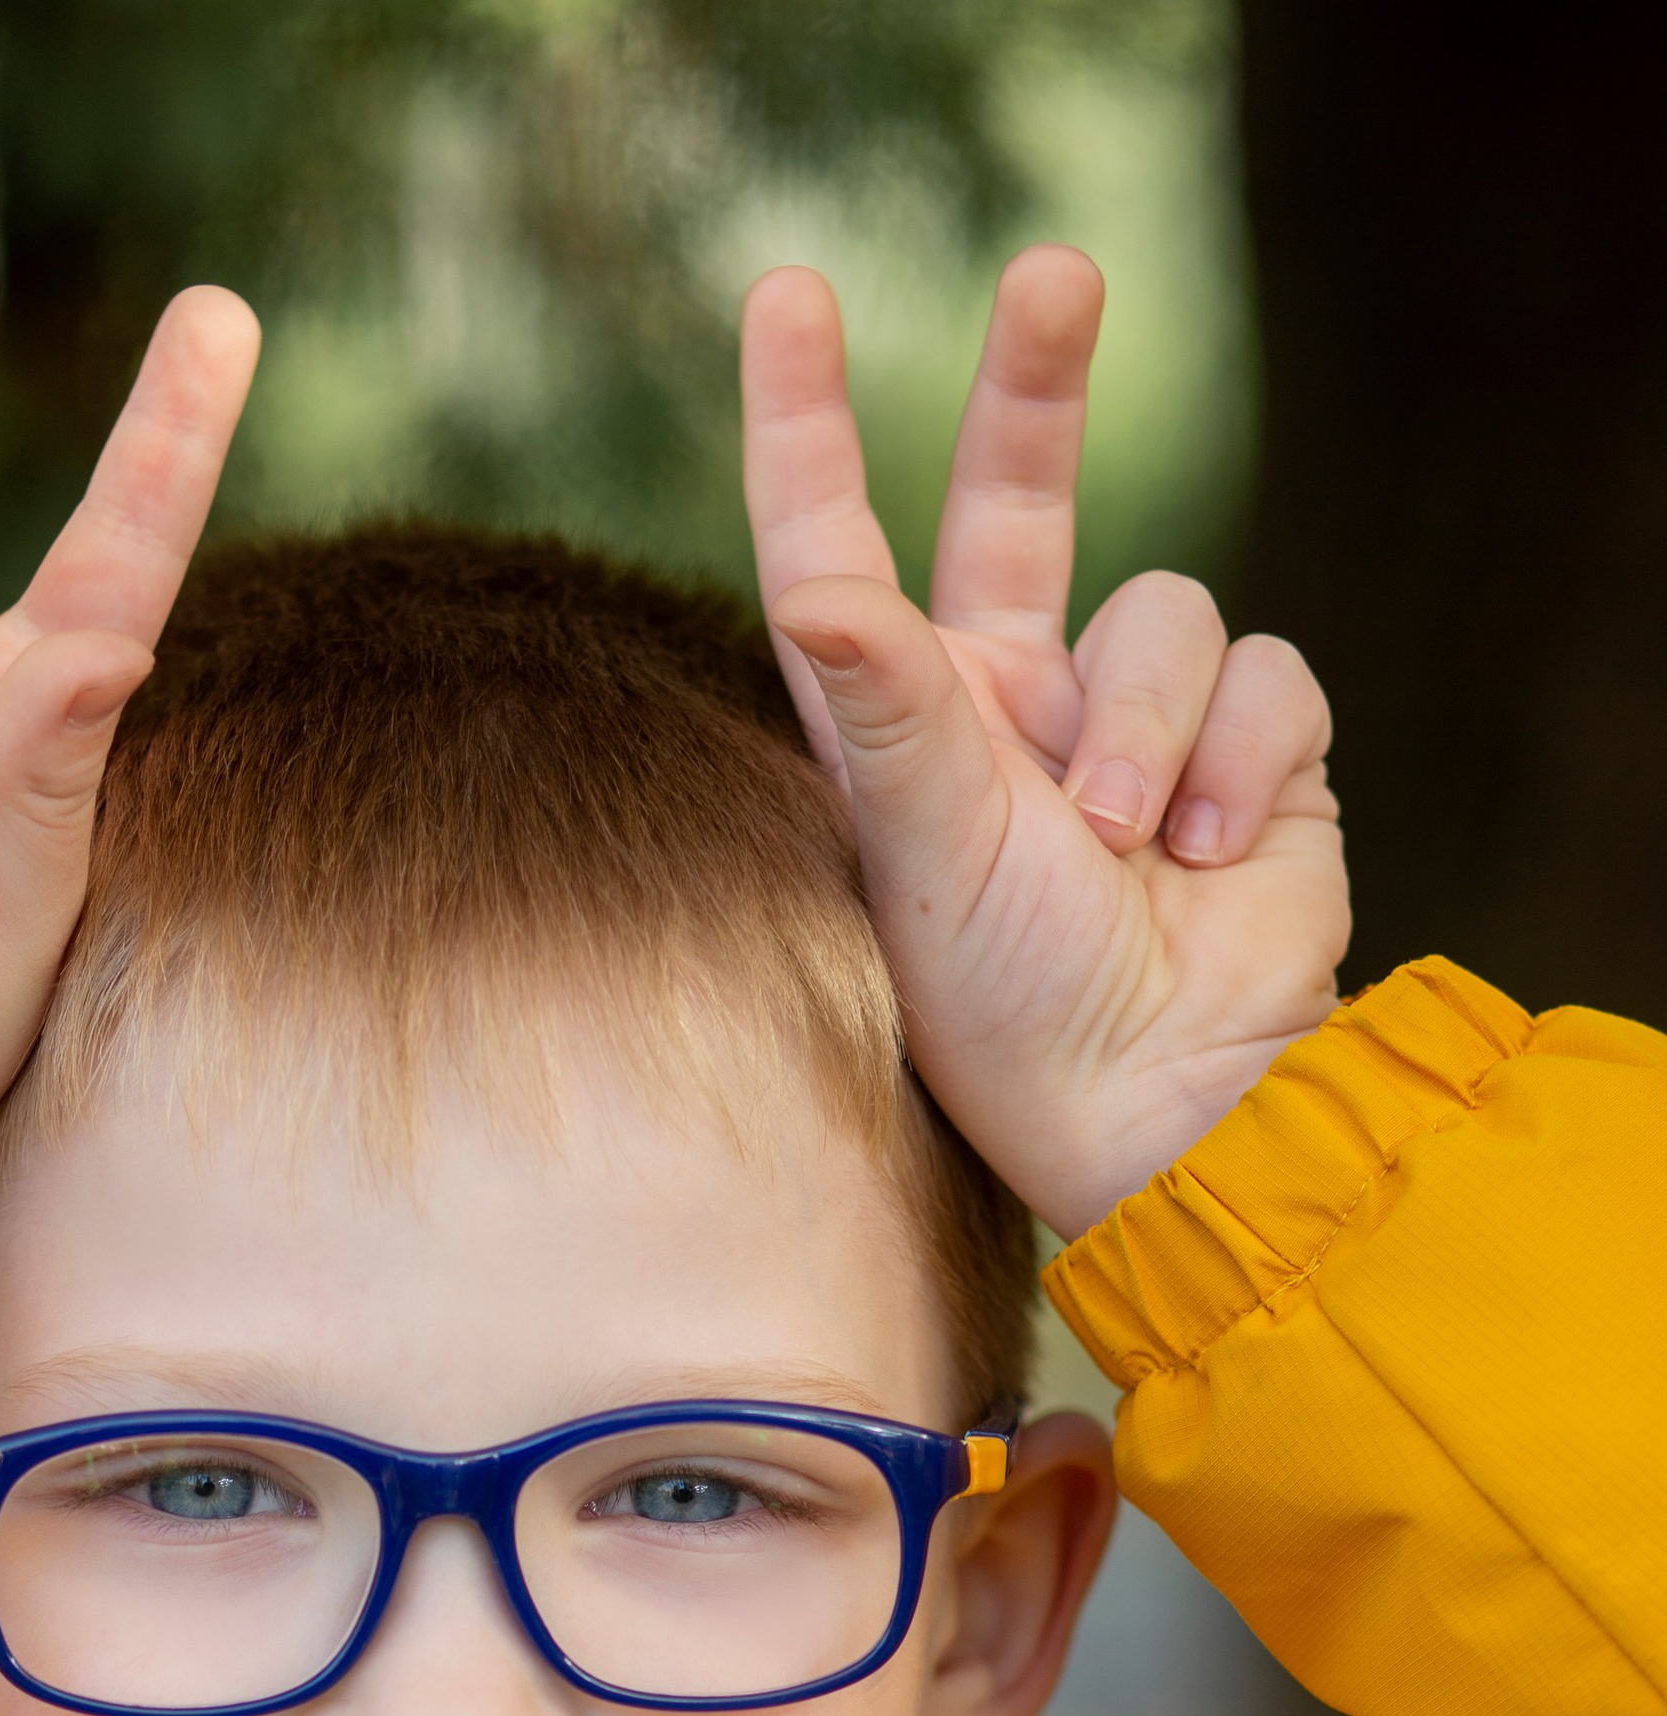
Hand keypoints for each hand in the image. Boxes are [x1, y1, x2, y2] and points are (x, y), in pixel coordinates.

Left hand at [741, 248, 1346, 1239]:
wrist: (1168, 1106)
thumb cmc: (1017, 1015)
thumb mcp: (929, 860)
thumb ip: (884, 712)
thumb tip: (811, 586)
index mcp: (902, 731)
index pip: (836, 550)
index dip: (811, 429)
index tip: (789, 299)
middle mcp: (1012, 709)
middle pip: (1021, 496)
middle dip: (1040, 382)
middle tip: (1054, 270)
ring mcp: (1134, 725)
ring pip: (1163, 605)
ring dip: (1149, 723)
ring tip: (1129, 845)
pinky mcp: (1250, 750)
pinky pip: (1264, 670)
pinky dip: (1240, 759)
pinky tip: (1210, 856)